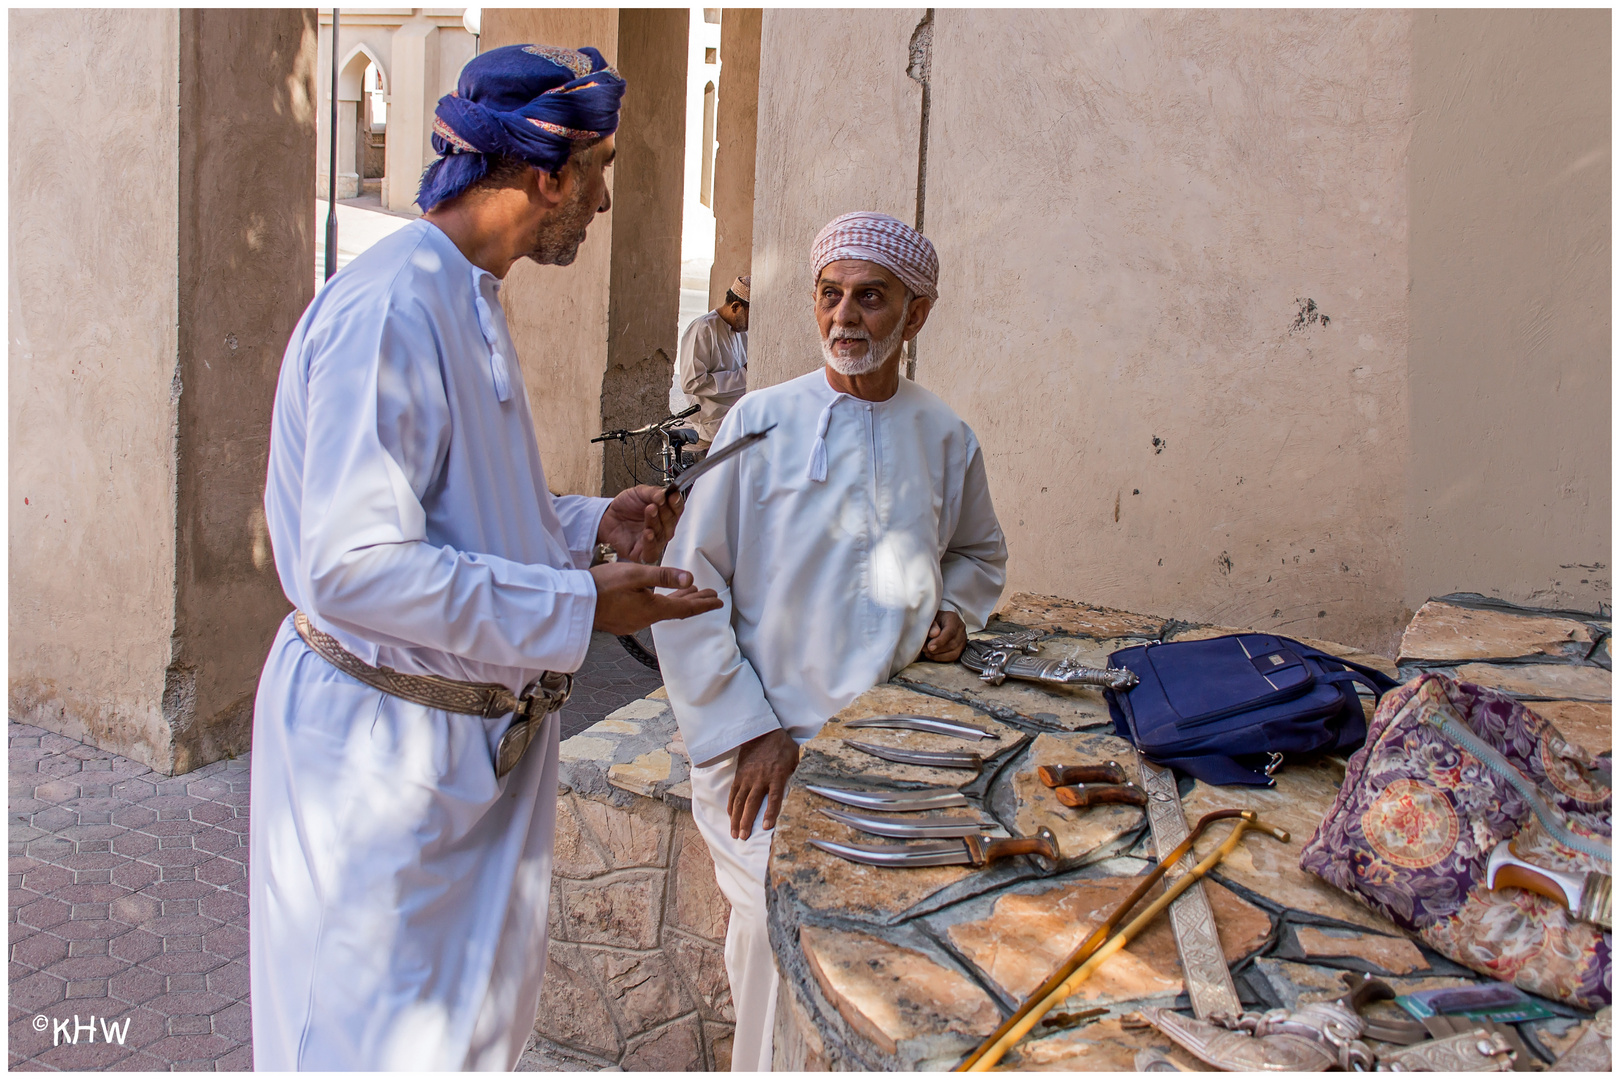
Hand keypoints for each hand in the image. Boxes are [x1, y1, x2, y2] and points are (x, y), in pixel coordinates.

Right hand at [589, 562, 719, 633]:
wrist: (574, 603)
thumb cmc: (603, 585)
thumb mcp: (636, 574)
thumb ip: (664, 576)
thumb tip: (691, 579)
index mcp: (652, 609)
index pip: (685, 608)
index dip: (704, 604)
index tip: (719, 603)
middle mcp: (645, 620)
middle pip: (676, 610)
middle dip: (695, 602)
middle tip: (711, 596)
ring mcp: (632, 622)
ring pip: (662, 611)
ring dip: (678, 601)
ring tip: (691, 593)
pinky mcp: (622, 621)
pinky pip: (649, 613)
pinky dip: (661, 604)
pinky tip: (659, 598)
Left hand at [598, 485, 682, 564]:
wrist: (607, 517)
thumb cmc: (625, 507)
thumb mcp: (639, 493)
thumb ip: (652, 492)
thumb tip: (663, 494)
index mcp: (665, 513)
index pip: (677, 509)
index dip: (676, 503)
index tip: (672, 496)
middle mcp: (662, 529)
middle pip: (671, 522)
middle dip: (665, 511)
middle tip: (657, 503)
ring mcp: (654, 542)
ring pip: (662, 535)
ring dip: (656, 522)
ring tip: (650, 510)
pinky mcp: (643, 553)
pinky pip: (651, 552)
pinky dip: (650, 543)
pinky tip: (648, 533)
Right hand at [728, 728, 799, 839]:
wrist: (764, 730)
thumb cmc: (783, 746)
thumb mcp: (794, 761)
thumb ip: (790, 777)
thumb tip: (790, 792)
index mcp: (777, 775)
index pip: (773, 798)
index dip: (770, 813)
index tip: (766, 827)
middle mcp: (760, 778)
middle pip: (752, 803)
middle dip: (746, 822)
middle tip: (743, 837)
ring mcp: (748, 776)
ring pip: (739, 800)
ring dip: (736, 818)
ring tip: (734, 833)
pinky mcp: (740, 773)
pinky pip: (734, 792)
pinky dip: (731, 805)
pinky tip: (730, 816)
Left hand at [922, 609, 966, 661]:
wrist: (940, 621)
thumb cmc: (935, 620)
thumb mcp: (931, 619)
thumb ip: (932, 626)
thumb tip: (933, 634)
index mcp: (953, 619)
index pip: (950, 632)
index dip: (940, 641)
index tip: (930, 647)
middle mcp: (961, 629)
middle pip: (952, 644)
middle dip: (937, 649)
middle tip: (925, 649)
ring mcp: (962, 640)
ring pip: (954, 653)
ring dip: (938, 655)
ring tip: (927, 652)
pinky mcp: (961, 648)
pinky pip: (953, 657)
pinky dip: (941, 658)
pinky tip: (932, 655)